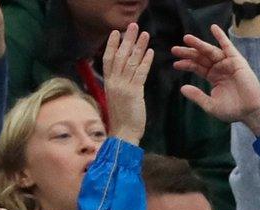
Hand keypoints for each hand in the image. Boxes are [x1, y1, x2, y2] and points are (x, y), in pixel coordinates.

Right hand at [102, 24, 152, 144]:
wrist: (123, 133)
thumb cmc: (122, 118)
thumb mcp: (117, 98)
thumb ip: (119, 85)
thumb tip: (122, 75)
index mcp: (109, 82)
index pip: (108, 58)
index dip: (112, 44)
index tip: (116, 32)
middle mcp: (114, 81)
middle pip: (120, 55)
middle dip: (127, 39)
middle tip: (132, 26)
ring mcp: (123, 86)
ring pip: (130, 62)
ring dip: (138, 46)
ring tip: (145, 34)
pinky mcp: (134, 93)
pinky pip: (140, 74)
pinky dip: (145, 62)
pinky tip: (150, 52)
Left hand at [172, 25, 259, 134]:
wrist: (251, 111)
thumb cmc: (233, 110)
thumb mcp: (210, 105)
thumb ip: (197, 96)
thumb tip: (182, 88)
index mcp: (213, 77)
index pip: (197, 67)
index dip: (186, 64)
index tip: (175, 64)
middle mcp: (219, 68)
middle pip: (201, 57)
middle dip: (188, 52)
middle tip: (175, 49)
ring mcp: (228, 64)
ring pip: (210, 51)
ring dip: (199, 44)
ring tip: (186, 38)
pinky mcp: (237, 61)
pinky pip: (228, 47)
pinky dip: (221, 37)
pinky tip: (213, 28)